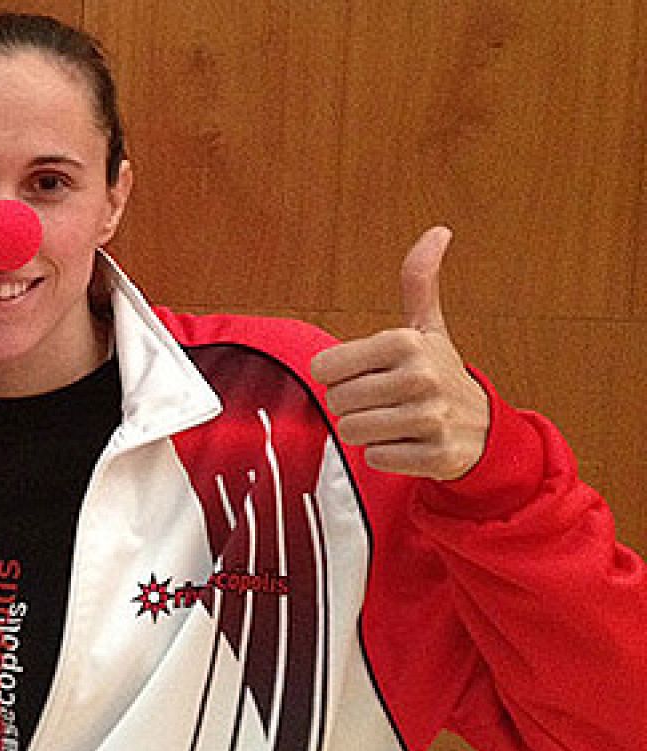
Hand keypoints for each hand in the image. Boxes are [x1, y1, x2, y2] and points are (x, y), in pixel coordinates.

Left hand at [309, 227, 489, 480]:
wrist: (485, 429)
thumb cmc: (444, 375)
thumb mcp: (428, 327)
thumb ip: (419, 281)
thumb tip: (437, 232)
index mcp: (406, 343)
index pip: (325, 367)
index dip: (339, 374)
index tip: (366, 373)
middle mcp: (419, 378)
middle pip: (336, 401)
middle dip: (353, 405)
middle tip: (383, 400)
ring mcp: (428, 418)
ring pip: (352, 432)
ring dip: (367, 431)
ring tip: (395, 420)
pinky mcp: (434, 455)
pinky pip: (375, 458)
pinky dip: (386, 455)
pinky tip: (409, 442)